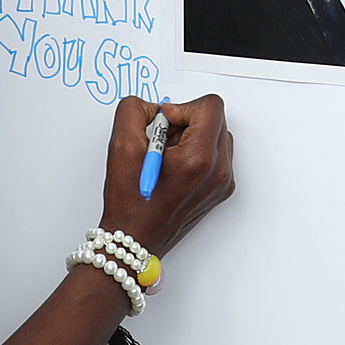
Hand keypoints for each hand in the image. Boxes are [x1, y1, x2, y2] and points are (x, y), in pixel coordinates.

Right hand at [98, 93, 232, 258]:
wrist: (135, 238)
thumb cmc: (130, 202)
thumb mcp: (121, 145)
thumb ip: (135, 110)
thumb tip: (156, 107)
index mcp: (199, 159)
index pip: (211, 106)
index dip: (183, 107)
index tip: (165, 123)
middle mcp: (218, 170)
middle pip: (215, 119)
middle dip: (187, 122)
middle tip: (163, 142)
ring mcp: (223, 181)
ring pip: (217, 135)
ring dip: (193, 136)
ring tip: (168, 157)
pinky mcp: (221, 188)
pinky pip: (217, 154)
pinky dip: (198, 153)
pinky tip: (175, 168)